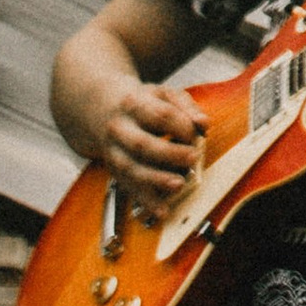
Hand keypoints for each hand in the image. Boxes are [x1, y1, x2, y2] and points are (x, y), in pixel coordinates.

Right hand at [99, 81, 205, 220]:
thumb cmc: (142, 103)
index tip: (196, 134)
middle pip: (141, 144)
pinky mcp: (114, 171)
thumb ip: (186, 106)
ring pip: (130, 170)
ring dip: (155, 180)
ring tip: (178, 184)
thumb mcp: (164, 95)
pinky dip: (145, 201)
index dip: (181, 126)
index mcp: (134, 105)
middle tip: (192, 158)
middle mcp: (119, 130)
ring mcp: (113, 152)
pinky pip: (128, 188)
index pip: (159, 116)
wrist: (102, 109)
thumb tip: (202, 123)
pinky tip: (161, 210)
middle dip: (168, 154)